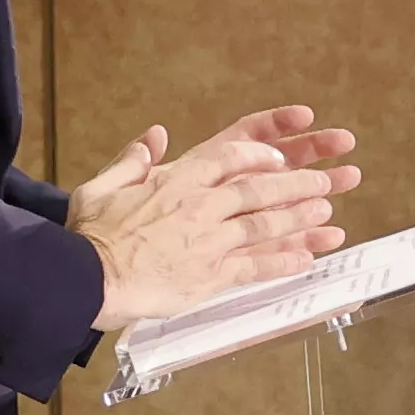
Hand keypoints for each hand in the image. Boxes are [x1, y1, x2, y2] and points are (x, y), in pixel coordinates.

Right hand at [79, 110, 356, 327]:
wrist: (88, 279)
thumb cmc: (90, 236)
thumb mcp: (101, 186)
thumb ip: (131, 160)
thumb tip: (152, 136)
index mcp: (176, 182)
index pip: (228, 157)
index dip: (258, 154)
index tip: (279, 154)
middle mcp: (200, 207)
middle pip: (258, 190)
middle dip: (295, 183)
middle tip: (324, 181)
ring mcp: (209, 242)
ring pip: (264, 225)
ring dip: (298, 218)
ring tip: (326, 212)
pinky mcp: (211, 276)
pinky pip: (255, 267)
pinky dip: (282, 261)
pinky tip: (306, 259)